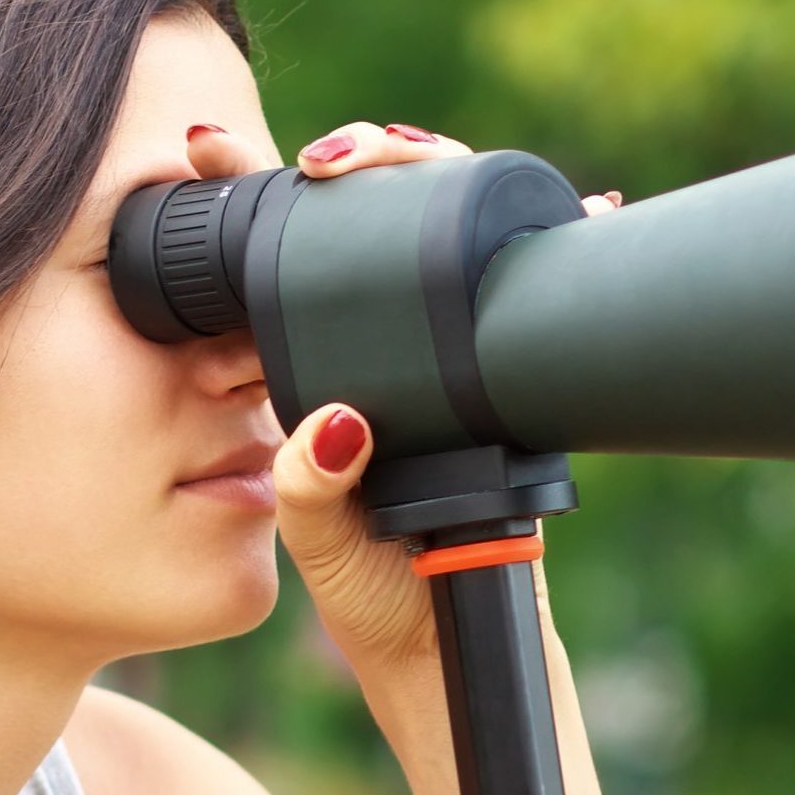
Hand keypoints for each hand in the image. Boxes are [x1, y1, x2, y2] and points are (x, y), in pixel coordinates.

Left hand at [270, 121, 621, 684]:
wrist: (451, 645)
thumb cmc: (374, 595)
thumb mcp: (323, 540)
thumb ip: (312, 488)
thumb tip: (340, 421)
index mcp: (318, 371)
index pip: (278, 263)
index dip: (244, 194)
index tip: (204, 148)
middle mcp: (384, 349)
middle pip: (377, 218)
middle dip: (367, 158)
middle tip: (339, 154)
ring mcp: (453, 353)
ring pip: (452, 234)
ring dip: (450, 174)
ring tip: (428, 154)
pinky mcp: (514, 375)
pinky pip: (532, 290)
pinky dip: (564, 238)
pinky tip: (589, 206)